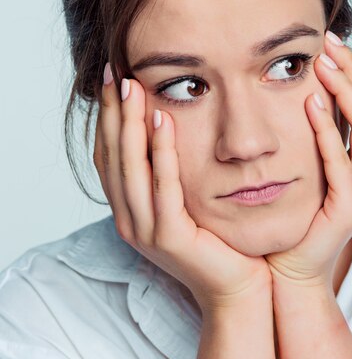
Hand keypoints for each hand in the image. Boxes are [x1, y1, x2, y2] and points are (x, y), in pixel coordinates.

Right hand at [94, 66, 271, 314]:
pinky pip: (163, 187)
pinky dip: (161, 153)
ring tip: (133, 87)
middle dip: (113, 112)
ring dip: (130, 125)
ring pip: (130, 168)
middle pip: (112, 156)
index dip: (107, 117)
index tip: (113, 79)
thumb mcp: (186, 199)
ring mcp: (145, 230)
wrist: (238, 287)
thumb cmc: (217, 239)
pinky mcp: (169, 237)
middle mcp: (128, 219)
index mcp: (129, 209)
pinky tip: (164, 122)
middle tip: (115, 72)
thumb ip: (169, 170)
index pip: (108, 155)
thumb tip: (167, 123)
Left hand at [265, 31, 351, 287]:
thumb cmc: (297, 213)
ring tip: (323, 65)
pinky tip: (312, 105)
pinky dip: (328, 130)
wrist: (290, 264)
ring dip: (345, 92)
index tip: (328, 42)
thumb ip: (316, 133)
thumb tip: (304, 90)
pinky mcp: (348, 206)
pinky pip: (341, 161)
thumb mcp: (310, 164)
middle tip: (328, 43)